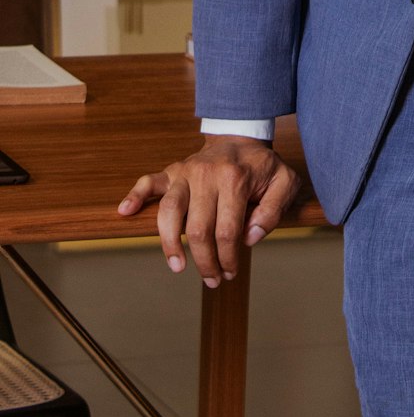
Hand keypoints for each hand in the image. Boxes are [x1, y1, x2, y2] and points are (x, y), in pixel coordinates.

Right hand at [117, 136, 300, 286]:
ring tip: (178, 266)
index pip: (227, 231)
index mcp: (236, 179)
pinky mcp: (172, 170)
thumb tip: (249, 238)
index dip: (228, 258)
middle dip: (204, 261)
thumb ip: (273, 211)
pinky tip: (125, 211)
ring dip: (170, 244)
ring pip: (170, 211)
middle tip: (211, 279)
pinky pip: (149, 181)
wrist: (241, 137)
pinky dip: (135, 196)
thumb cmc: (262, 166)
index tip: (230, 272)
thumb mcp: (284, 183)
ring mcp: (187, 172)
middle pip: (197, 229)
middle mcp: (208, 174)